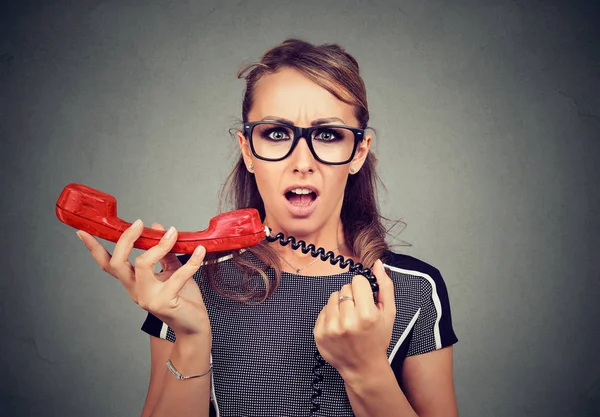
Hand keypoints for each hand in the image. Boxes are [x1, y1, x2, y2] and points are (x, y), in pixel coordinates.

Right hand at [76, 220, 210, 337]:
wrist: (194, 327)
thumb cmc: (183, 298)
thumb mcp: (172, 270)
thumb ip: (164, 252)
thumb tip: (159, 227)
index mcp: (133, 283)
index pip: (108, 265)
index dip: (94, 249)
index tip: (83, 232)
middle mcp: (136, 291)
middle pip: (118, 263)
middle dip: (126, 240)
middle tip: (139, 223)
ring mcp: (148, 298)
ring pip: (142, 265)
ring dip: (159, 246)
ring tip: (173, 233)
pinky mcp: (165, 302)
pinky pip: (177, 276)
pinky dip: (191, 262)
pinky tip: (200, 252)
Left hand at [313, 259, 395, 376]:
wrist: (363, 367)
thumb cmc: (378, 339)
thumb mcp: (389, 313)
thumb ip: (385, 286)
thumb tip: (376, 263)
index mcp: (367, 315)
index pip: (357, 281)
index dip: (363, 289)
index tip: (365, 300)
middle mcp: (347, 322)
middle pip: (344, 288)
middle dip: (352, 297)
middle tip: (358, 313)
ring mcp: (331, 328)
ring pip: (332, 297)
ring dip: (340, 305)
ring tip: (348, 319)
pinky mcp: (319, 333)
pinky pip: (323, 309)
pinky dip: (330, 315)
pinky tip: (339, 326)